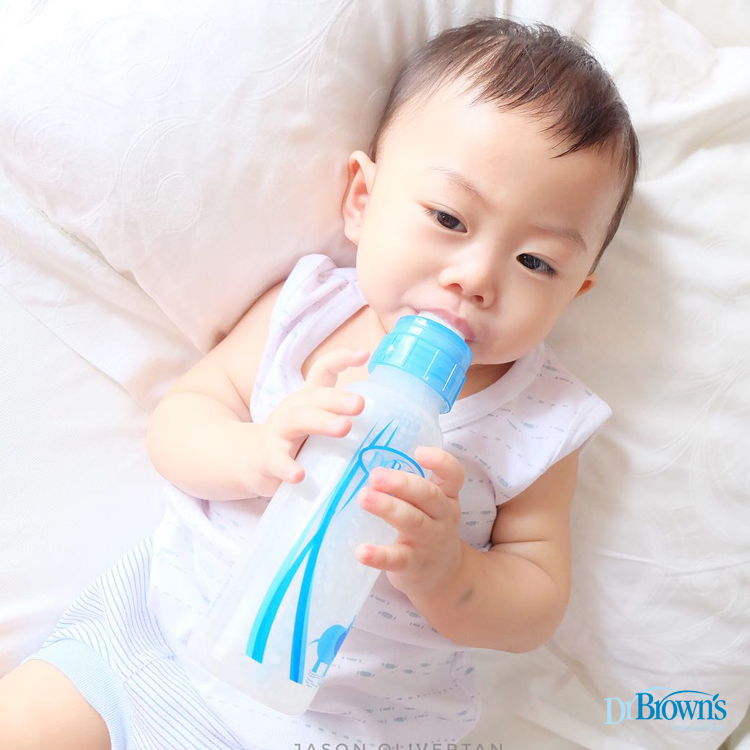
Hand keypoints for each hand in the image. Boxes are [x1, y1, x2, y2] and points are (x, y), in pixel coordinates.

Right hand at [247, 348, 368, 496]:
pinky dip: (287, 467)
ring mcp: (279, 432)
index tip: (365, 354)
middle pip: (316, 396)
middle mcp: (294, 408)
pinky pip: (277, 461)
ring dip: (322, 422)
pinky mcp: (267, 458)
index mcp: (309, 398)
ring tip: (344, 428)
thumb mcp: (317, 421)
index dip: (342, 358)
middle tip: (361, 403)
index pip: (324, 369)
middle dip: (339, 398)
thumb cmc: (295, 439)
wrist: (251, 460)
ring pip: (298, 421)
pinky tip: (300, 475)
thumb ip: (344, 417)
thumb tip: (394, 421)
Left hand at [355, 446, 464, 598]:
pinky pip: (397, 559)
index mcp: (446, 497)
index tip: (417, 451)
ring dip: (388, 508)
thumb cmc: (428, 527)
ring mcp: (429, 542)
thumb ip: (409, 486)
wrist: (443, 575)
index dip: (440, 461)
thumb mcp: (430, 505)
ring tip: (364, 497)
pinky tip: (362, 551)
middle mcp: (443, 517)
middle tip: (375, 475)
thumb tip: (366, 460)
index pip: (453, 475)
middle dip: (402, 483)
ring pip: (413, 522)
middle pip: (428, 495)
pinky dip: (379, 555)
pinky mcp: (413, 565)